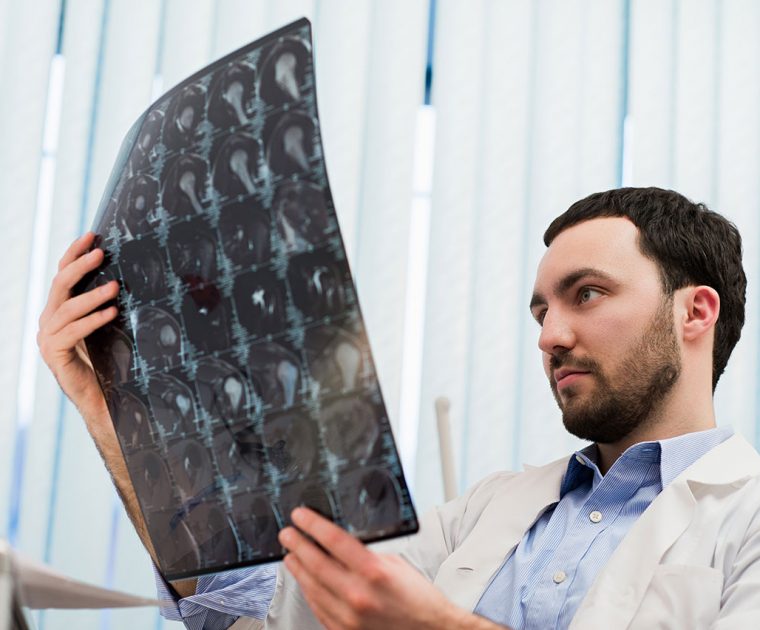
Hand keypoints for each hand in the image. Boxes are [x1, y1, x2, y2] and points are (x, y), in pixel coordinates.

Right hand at [37, 232, 118, 420]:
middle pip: (60, 285)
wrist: (103, 398)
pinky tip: (112, 313)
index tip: (92, 235)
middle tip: (101, 253)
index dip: (75, 253)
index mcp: (60, 310)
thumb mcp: (108, 326)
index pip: (63, 274)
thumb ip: (108, 304)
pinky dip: (93, 320)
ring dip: (92, 295)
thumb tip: (129, 275)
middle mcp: (49, 321)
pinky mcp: (55, 354)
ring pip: (67, 308)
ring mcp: (48, 338)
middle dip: (81, 265)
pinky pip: (72, 332)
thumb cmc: (109, 360)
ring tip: (115, 287)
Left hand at [279, 508, 505, 629]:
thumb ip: (366, 554)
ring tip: (290, 555)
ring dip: (298, 569)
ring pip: (312, 588)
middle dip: (297, 544)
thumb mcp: (395, 564)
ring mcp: (349, 618)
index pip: (334, 541)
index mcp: (374, 572)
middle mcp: (358, 596)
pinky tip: (305, 581)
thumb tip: (339, 541)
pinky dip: (309, 592)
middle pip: (316, 563)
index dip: (313, 525)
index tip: (300, 516)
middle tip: (287, 534)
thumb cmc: (418, 598)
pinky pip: (318, 608)